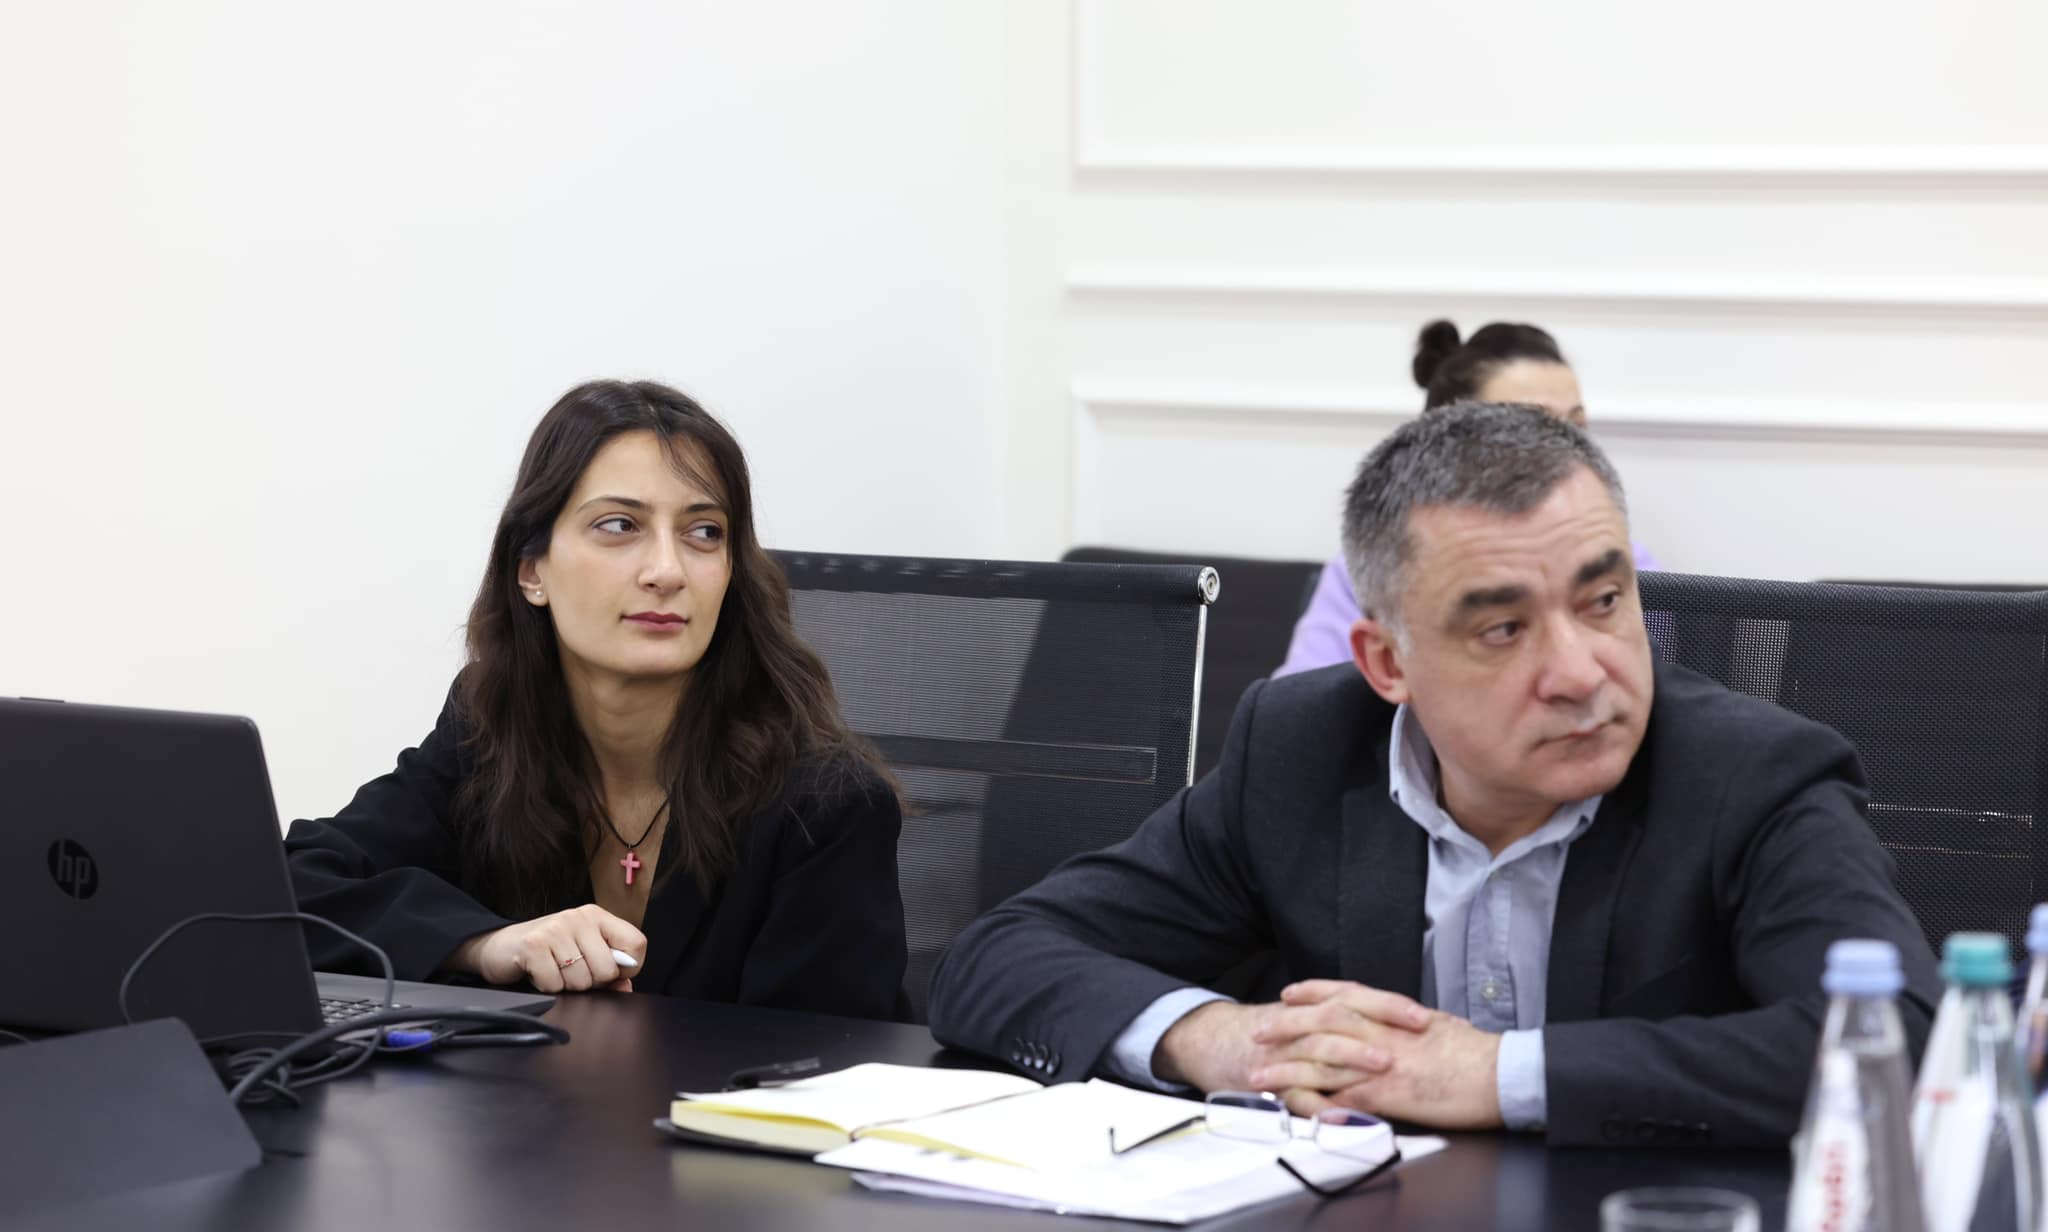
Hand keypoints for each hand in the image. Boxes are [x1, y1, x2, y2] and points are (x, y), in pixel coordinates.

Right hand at [449, 904, 646, 993]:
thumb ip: (609, 970)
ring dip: (567, 985)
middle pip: (608, 969)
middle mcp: (578, 917)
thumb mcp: (582, 953)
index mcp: (597, 916)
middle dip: (592, 982)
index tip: (612, 974)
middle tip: (572, 972)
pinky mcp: (533, 946)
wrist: (499, 946)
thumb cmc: (547, 951)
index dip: (628, 968)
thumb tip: (626, 987)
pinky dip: (547, 987)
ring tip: (554, 969)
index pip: (636, 944)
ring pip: (582, 980)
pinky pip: (555, 984)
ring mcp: (555, 930)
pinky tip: (539, 972)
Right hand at [1153, 982, 1432, 1094]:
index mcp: (1311, 1008)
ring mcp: (1283, 1054)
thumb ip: (1338, 1019)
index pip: (1356, 998)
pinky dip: (1318, 1106)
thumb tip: (1390, 1030)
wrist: (1207, 1041)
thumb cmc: (1262, 1033)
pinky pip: (1294, 1095)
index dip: (1390, 1005)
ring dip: (1352, 1058)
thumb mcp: (1300, 1017)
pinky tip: (1340, 1115)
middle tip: (1415, 1037)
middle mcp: (1298, 1025)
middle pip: (1342, 1016)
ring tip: (1383, 1068)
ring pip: (1320, 1051)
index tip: (1424, 1016)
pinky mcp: (1269, 1083)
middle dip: (1381, 1025)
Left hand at [1260, 981, 1502, 1129]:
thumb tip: (1395, 1023)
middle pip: (1322, 1024)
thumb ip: (1407, 1024)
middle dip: (1286, 1027)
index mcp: (1395, 1014)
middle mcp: (1383, 1034)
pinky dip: (1317, 1103)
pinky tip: (1294, 1108)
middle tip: (1258, 1031)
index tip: (1289, 995)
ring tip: (1259, 1077)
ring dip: (1287, 1070)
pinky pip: (1343, 1099)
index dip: (1313, 993)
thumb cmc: (1478, 1053)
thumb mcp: (1438, 1025)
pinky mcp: (1390, 1094)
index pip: (1345, 995)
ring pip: (1323, 1062)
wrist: (1503, 1073)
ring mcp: (1383, 1063)